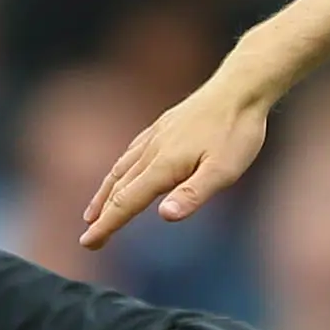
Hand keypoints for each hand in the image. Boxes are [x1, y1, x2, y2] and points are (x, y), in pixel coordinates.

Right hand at [80, 82, 269, 248]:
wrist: (241, 87)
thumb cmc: (237, 131)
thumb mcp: (224, 171)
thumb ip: (193, 194)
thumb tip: (164, 216)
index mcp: (164, 166)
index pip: (127, 202)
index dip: (107, 225)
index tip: (88, 243)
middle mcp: (152, 151)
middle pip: (118, 189)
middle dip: (101, 216)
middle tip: (88, 241)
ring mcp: (156, 136)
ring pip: (120, 170)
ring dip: (104, 194)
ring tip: (92, 212)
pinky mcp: (163, 126)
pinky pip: (131, 153)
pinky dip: (118, 170)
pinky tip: (120, 172)